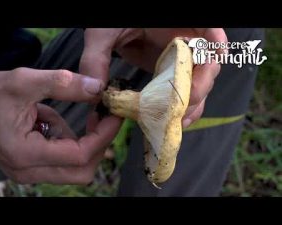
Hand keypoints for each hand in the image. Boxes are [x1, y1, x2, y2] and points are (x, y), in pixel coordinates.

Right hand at [0, 68, 120, 184]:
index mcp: (26, 154)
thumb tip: (97, 88)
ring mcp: (30, 171)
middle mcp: (29, 170)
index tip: (115, 116)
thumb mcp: (23, 82)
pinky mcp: (32, 166)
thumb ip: (62, 84)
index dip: (103, 136)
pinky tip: (57, 123)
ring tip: (76, 116)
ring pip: (75, 169)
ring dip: (87, 142)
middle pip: (82, 170)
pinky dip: (71, 142)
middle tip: (104, 117)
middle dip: (100, 144)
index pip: (80, 155)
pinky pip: (63, 161)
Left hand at [79, 28, 226, 126]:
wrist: (112, 31)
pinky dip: (181, 109)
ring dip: (191, 105)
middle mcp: (186, 43)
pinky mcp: (172, 77)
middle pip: (207, 66)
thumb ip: (97, 57)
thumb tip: (95, 91)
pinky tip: (171, 121)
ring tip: (176, 121)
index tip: (212, 59)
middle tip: (181, 105)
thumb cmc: (111, 23)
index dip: (215, 45)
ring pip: (198, 85)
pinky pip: (184, 94)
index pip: (208, 33)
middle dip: (198, 88)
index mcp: (178, 24)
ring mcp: (180, 63)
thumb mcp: (103, 32)